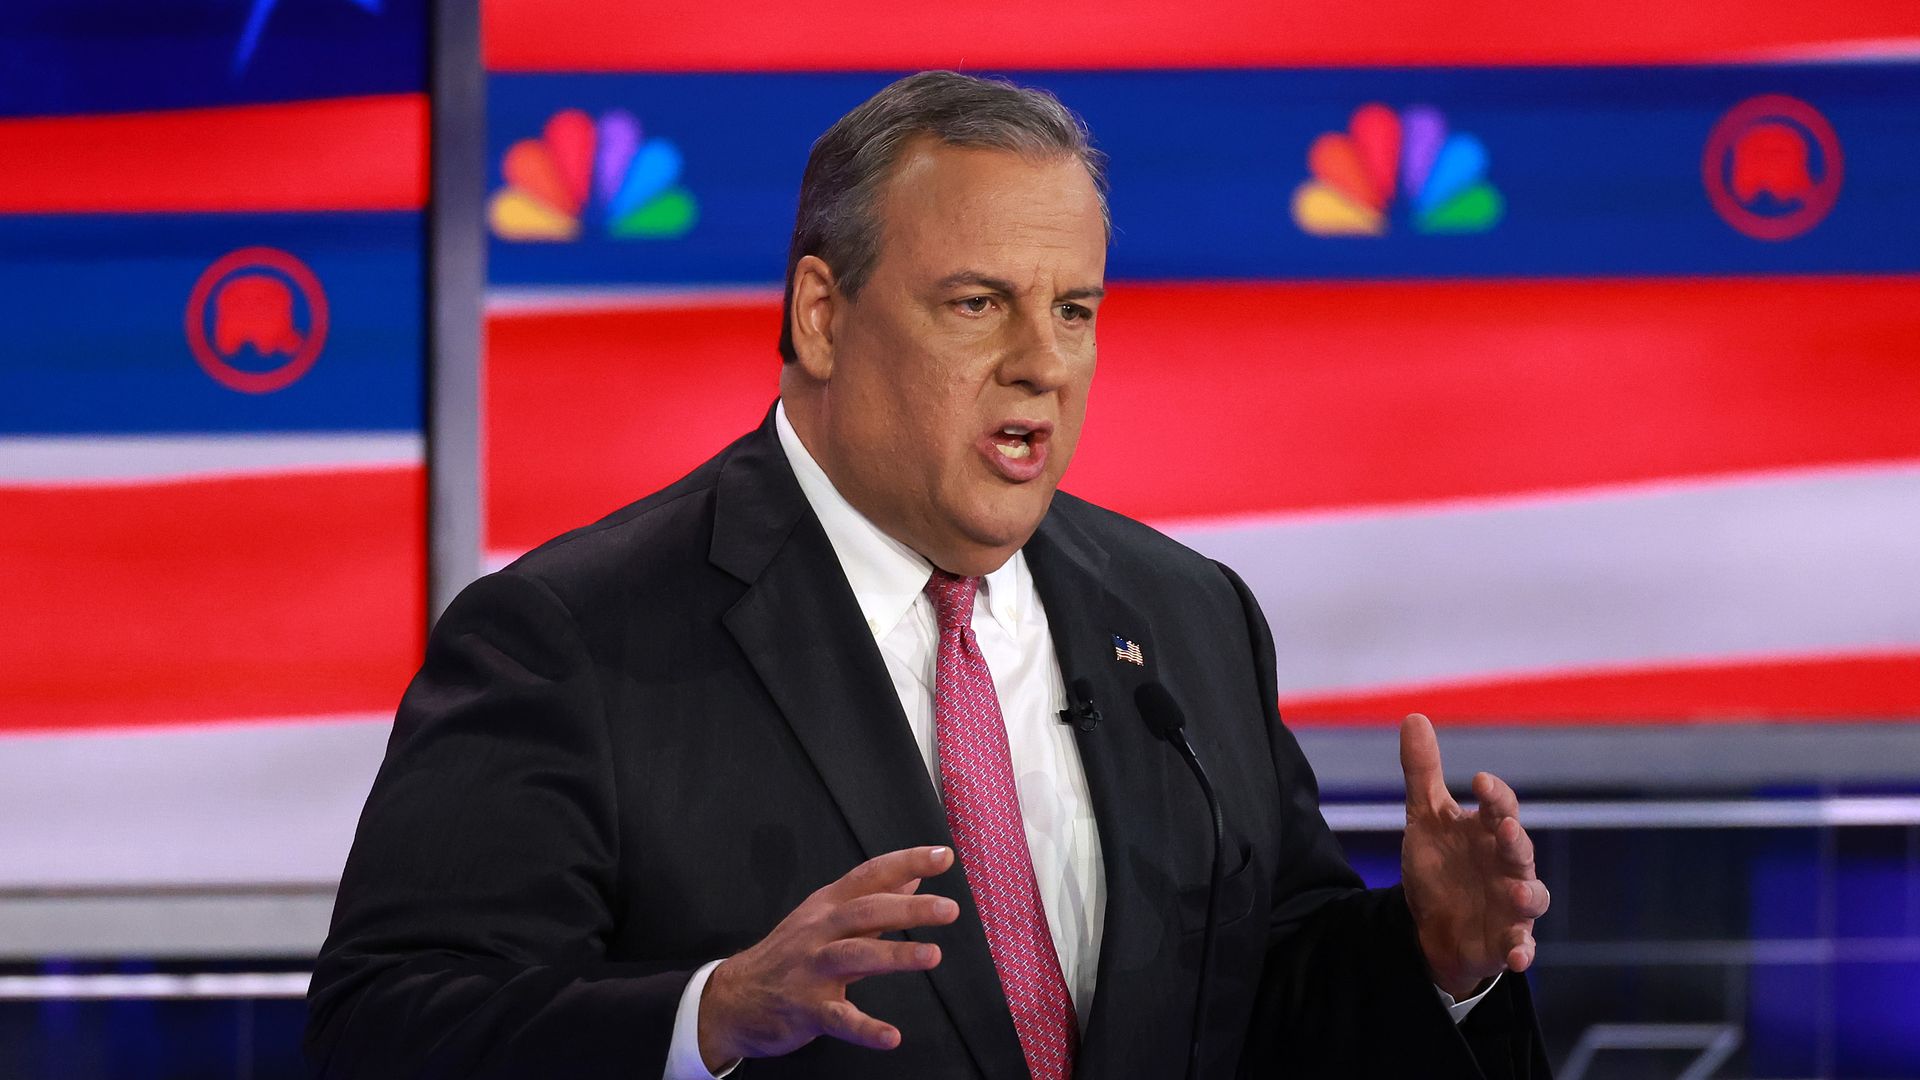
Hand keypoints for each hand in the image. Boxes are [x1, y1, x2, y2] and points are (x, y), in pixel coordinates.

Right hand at [697, 845, 958, 1070]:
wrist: (732, 998)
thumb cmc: (789, 955)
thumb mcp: (825, 918)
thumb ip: (871, 899)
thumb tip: (912, 876)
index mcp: (827, 906)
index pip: (870, 875)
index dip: (906, 861)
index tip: (943, 855)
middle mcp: (819, 931)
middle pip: (865, 912)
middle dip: (908, 908)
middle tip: (948, 908)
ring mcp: (811, 969)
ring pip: (854, 955)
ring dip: (894, 955)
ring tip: (932, 956)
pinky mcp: (805, 1008)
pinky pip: (839, 1019)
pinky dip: (865, 1028)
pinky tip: (890, 1037)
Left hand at [1398, 713, 1550, 1000]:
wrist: (1434, 925)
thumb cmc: (1442, 865)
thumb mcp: (1425, 820)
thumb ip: (1423, 772)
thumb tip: (1414, 716)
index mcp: (1488, 833)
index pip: (1498, 808)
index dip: (1494, 796)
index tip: (1480, 782)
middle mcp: (1507, 866)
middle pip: (1520, 850)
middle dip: (1514, 840)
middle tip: (1504, 828)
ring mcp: (1512, 905)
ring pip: (1532, 898)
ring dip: (1527, 895)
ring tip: (1516, 892)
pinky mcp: (1507, 941)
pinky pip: (1520, 947)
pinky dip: (1522, 951)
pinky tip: (1519, 957)